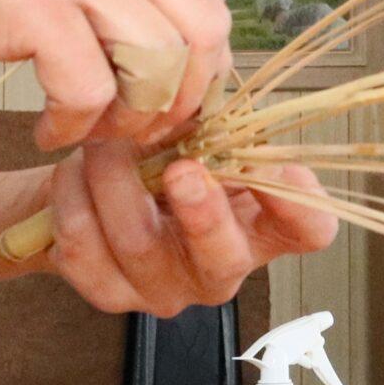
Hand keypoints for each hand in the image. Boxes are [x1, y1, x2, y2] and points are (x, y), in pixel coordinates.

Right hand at [0, 0, 233, 150]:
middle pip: (202, 33)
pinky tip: (46, 129)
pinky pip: (89, 88)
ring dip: (130, 119)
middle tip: (140, 132)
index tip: (173, 105)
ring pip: (157, 65)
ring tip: (87, 131)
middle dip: (181, 100)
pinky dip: (74, 126)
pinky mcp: (28, 1)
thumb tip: (164, 49)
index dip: (203, 67)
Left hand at [41, 143, 337, 315]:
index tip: (282, 168)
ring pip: (141, 246)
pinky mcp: (110, 294)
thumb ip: (215, 118)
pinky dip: (75, 203)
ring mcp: (165, 288)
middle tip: (182, 168)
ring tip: (102, 145)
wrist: (100, 185)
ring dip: (116, 184)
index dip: (300, 205)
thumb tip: (207, 90)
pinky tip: (74, 171)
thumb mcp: (198, 128)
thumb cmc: (165, 152)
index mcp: (261, 225)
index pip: (309, 230)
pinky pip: (86, 254)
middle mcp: (220, 266)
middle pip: (223, 257)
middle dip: (202, 211)